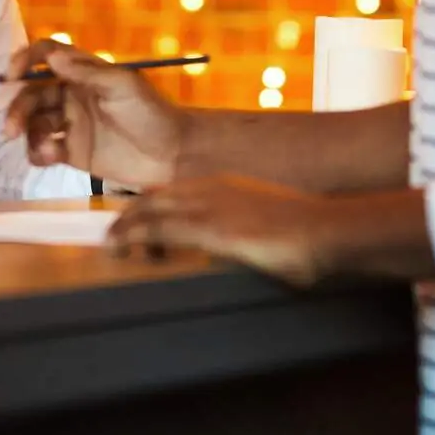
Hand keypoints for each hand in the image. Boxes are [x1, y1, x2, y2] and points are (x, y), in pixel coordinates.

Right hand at [2, 40, 184, 188]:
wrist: (172, 156)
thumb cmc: (152, 113)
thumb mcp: (123, 86)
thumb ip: (87, 72)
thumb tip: (52, 57)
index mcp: (83, 72)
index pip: (46, 56)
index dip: (25, 60)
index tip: (11, 75)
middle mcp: (71, 95)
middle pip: (31, 94)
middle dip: (17, 108)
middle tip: (10, 128)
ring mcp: (70, 124)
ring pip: (33, 123)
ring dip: (28, 134)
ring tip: (46, 149)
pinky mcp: (71, 152)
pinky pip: (42, 149)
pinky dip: (39, 152)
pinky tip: (52, 157)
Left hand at [106, 175, 332, 287]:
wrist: (324, 229)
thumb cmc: (306, 232)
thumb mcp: (268, 224)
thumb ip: (246, 231)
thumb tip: (241, 248)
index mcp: (225, 185)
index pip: (173, 191)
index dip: (148, 206)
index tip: (134, 221)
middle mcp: (211, 188)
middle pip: (154, 198)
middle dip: (129, 216)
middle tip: (112, 236)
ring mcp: (209, 207)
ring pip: (149, 211)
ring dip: (125, 227)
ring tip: (110, 245)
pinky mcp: (210, 229)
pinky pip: (159, 231)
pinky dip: (134, 238)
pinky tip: (119, 249)